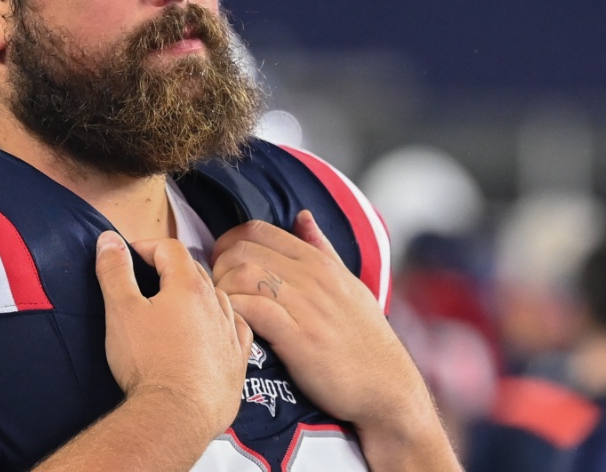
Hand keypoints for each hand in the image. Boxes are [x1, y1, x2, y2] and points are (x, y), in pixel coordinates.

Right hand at [95, 230, 252, 440]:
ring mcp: (231, 333)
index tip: (128, 257)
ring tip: (176, 306)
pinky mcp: (238, 362)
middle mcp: (216, 304)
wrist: (176, 416)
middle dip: (169, 269)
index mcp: (188, 286)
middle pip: (195, 271)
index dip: (146, 247)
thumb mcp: (121, 311)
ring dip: (197, 295)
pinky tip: (214, 329)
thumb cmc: (147, 362)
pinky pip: (237, 330)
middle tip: (146, 281)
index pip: (170, 248)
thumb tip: (109, 239)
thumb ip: (115, 271)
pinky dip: (223, 322)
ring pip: (217, 299)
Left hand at [210, 212, 432, 433]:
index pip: (257, 230)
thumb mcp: (349, 284)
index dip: (228, 244)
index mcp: (319, 262)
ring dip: (223, 290)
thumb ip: (322, 249)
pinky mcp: (300, 338)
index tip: (223, 267)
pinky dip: (235, 313)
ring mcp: (307, 306)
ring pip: (243, 275)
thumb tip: (302, 216)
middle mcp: (313, 277)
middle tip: (218, 292)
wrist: (387, 388)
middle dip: (218, 267)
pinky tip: (236, 326)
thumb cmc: (365, 339)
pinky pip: (253, 309)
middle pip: (243, 250)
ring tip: (224, 310)